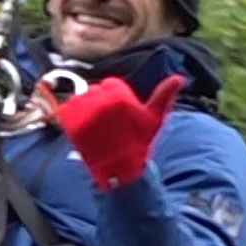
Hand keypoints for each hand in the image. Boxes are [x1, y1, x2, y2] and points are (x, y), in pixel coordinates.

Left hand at [55, 74, 184, 190]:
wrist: (120, 168)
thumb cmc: (138, 142)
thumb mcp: (154, 118)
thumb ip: (164, 95)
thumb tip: (180, 77)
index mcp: (119, 95)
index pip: (110, 85)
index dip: (114, 99)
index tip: (118, 114)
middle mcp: (100, 100)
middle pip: (95, 91)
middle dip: (99, 103)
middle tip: (106, 123)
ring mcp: (84, 111)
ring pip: (80, 99)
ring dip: (85, 109)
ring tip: (95, 127)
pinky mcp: (71, 122)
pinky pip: (66, 110)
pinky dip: (70, 116)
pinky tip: (82, 128)